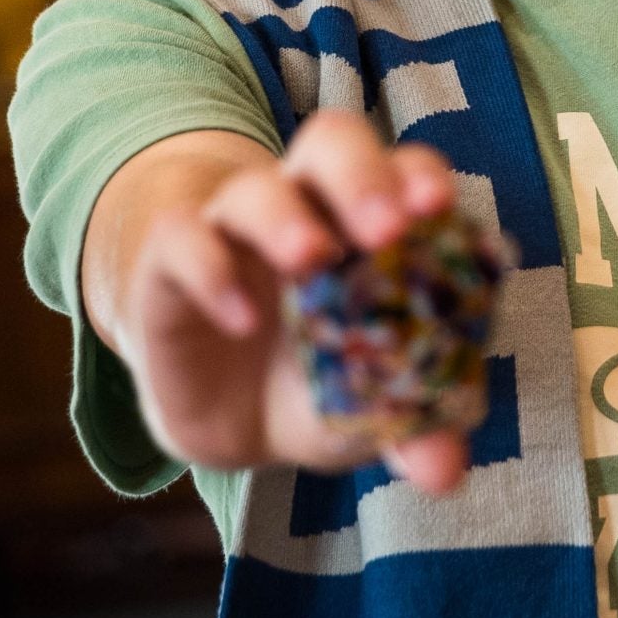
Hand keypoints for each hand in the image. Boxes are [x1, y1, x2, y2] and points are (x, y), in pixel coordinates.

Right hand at [114, 113, 473, 492]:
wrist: (228, 417)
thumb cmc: (320, 384)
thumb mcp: (366, 415)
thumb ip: (413, 431)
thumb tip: (445, 472)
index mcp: (372, 222)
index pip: (403, 170)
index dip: (420, 179)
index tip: (439, 210)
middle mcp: (308, 205)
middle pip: (333, 146)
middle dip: (364, 178)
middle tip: (388, 230)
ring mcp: (237, 226)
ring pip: (256, 188)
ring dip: (286, 219)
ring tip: (311, 260)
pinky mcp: (173, 261)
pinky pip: (185, 239)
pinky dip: (212, 269)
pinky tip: (242, 317)